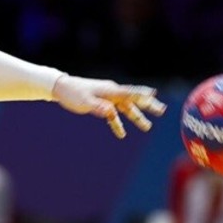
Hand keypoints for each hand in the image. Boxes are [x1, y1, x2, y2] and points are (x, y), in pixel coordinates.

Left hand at [52, 75, 166, 137]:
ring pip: (125, 108)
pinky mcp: (102, 104)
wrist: (61, 88)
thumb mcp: (85, 102)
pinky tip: (121, 134)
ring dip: (136, 117)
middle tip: (161, 110)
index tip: (153, 94)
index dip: (142, 94)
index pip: (129, 92)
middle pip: (133, 99)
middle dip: (147, 105)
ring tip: (147, 127)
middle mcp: (111, 93)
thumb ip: (98, 107)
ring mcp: (107, 98)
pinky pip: (113, 114)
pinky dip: (117, 123)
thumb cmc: (72, 93)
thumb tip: (111, 112)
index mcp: (110, 91)